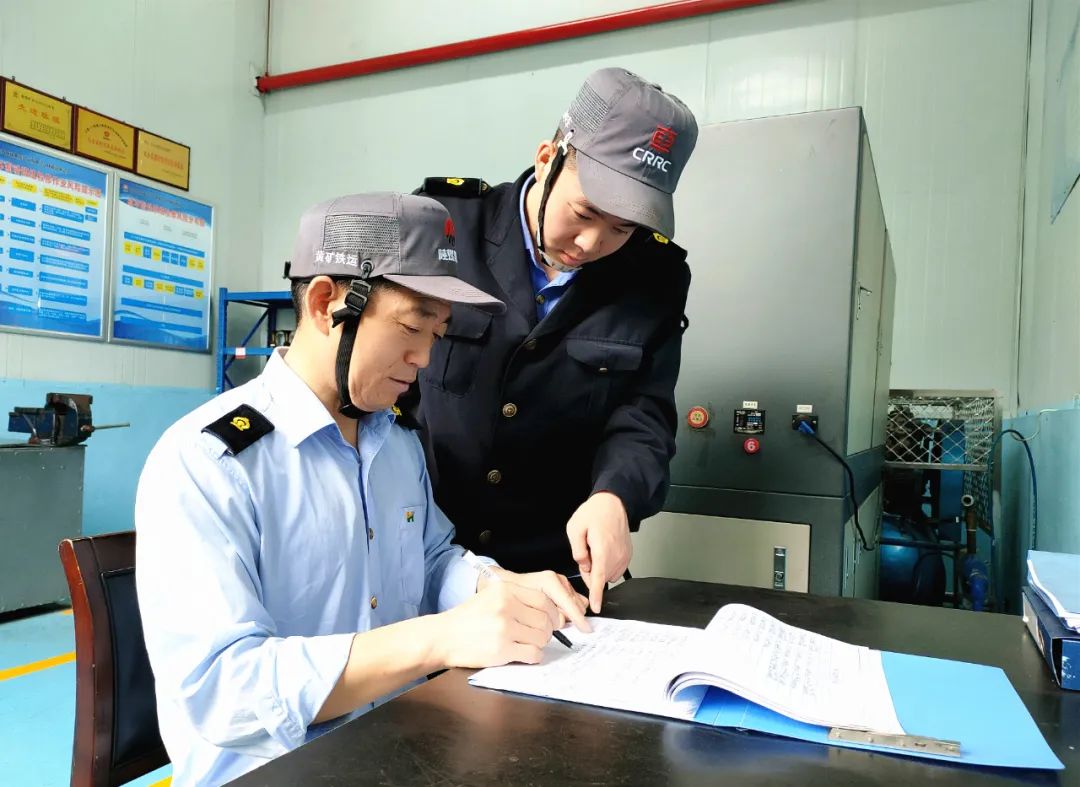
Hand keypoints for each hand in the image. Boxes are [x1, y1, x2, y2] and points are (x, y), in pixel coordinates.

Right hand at [436, 582, 558, 667]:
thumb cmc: (468, 619)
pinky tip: (524, 654)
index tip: (552, 621)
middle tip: (539, 635)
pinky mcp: (502, 649)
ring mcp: (504, 628)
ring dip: (540, 644)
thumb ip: (518, 599)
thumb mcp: (491, 597)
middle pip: (545, 619)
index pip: (543, 599)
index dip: (553, 612)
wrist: (443, 637)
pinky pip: (533, 654)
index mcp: (505, 589)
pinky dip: (534, 656)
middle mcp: (506, 605)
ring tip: (528, 644)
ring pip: (541, 637)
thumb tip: (549, 612)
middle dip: (547, 631)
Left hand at [495, 568, 590, 632]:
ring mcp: (561, 583)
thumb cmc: (511, 591)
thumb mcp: (523, 604)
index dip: (578, 617)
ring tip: (555, 622)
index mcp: (550, 581)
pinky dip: (569, 611)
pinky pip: (574, 602)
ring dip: (570, 615)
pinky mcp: (562, 588)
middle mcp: (558, 580)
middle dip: (572, 617)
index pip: (569, 601)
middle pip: (576, 604)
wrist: (503, 582)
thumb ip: (545, 613)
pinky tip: (558, 617)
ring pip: (577, 604)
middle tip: (558, 627)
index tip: (586, 629)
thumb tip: (562, 622)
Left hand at [565, 491, 631, 613]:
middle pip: (600, 577)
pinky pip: (616, 569)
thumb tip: (584, 566)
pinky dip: (608, 565)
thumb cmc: (594, 512)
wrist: (614, 502)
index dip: (596, 595)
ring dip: (600, 567)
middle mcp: (616, 555)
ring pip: (608, 574)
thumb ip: (578, 551)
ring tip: (596, 547)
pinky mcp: (628, 555)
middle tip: (586, 551)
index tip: (596, 608)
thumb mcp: (575, 528)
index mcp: (602, 549)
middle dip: (590, 571)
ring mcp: (624, 556)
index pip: (598, 578)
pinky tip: (604, 550)